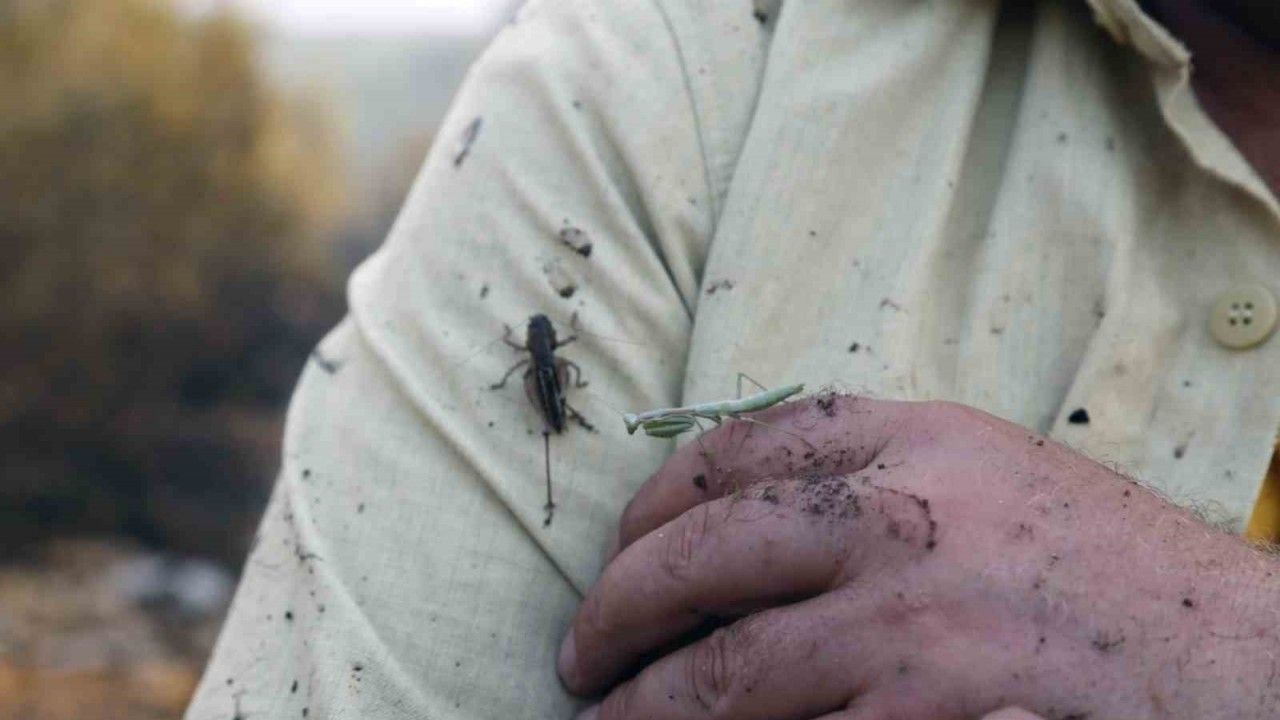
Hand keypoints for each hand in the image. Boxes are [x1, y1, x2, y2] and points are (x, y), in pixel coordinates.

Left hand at [558, 395, 1279, 718]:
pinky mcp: (939, 709)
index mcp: (906, 435)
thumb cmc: (1101, 563)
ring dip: (648, 711)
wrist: (1237, 645)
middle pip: (703, 554)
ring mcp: (917, 617)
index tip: (617, 550)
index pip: (729, 450)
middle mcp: (900, 512)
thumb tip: (738, 513)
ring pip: (728, 672)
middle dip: (617, 611)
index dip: (649, 505)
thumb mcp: (983, 471)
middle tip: (580, 658)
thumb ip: (870, 469)